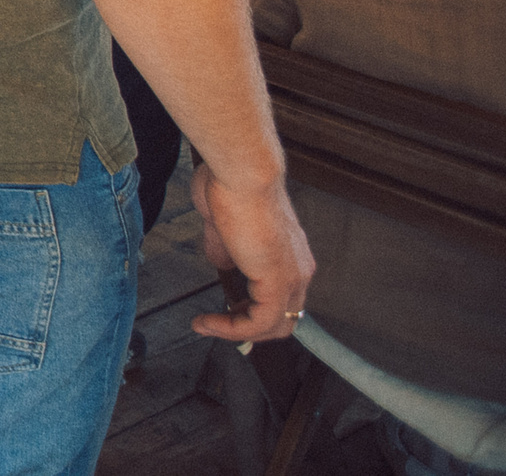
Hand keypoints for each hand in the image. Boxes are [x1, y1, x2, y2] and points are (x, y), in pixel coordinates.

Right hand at [189, 162, 314, 341]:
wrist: (241, 174)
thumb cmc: (231, 186)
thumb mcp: (221, 224)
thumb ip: (223, 248)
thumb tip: (220, 264)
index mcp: (289, 254)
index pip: (280, 298)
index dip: (252, 310)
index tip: (223, 310)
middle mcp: (298, 269)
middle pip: (282, 319)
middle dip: (246, 327)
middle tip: (216, 325)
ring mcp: (292, 277)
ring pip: (274, 326)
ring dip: (237, 331)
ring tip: (207, 325)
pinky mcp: (277, 283)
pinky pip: (258, 322)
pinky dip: (231, 329)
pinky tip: (207, 322)